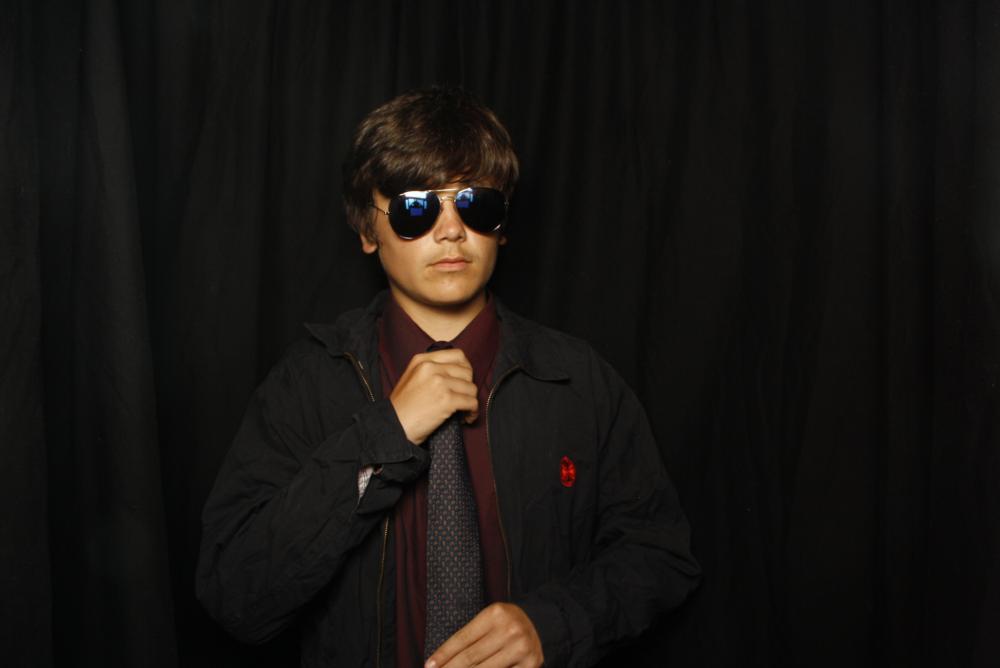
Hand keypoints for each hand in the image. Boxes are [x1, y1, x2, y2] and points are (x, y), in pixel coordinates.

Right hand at [390, 349, 478, 444]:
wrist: (393, 427)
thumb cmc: (402, 408)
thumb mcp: (410, 378)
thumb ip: (430, 370)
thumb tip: (456, 372)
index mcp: (422, 360)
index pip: (457, 355)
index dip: (465, 369)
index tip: (464, 381)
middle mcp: (431, 367)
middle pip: (467, 372)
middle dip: (468, 387)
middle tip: (463, 399)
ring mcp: (439, 382)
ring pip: (471, 388)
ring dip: (471, 401)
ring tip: (464, 411)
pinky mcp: (446, 400)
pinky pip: (472, 403)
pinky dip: (472, 412)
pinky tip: (466, 418)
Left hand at [424, 603, 543, 667]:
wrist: (542, 624)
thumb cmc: (506, 623)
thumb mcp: (490, 620)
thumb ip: (471, 637)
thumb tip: (443, 661)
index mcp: (495, 613)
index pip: (462, 638)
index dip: (443, 654)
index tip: (429, 666)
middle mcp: (510, 629)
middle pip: (471, 657)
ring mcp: (521, 648)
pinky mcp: (531, 664)